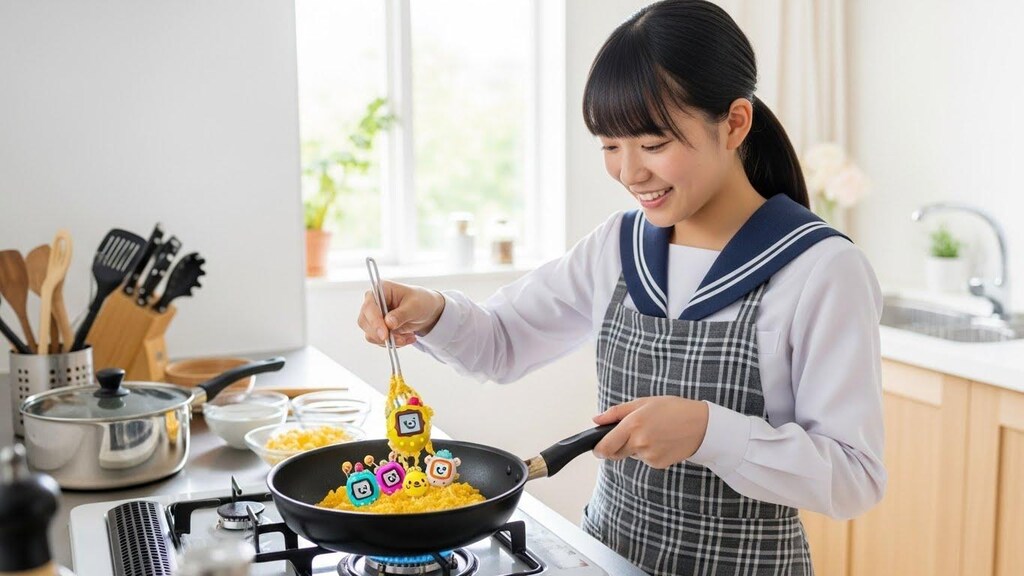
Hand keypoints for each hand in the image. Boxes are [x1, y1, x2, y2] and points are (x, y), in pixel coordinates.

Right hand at [357, 281, 445, 347]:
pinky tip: (406, 337)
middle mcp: (373, 302)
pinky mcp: (377, 328)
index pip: (369, 306)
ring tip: (408, 337)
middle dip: (382, 335)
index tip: (384, 334)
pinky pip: (378, 340)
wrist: (426, 311)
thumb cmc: (420, 301)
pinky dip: (393, 343)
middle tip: (400, 340)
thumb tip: (388, 323)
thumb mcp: (415, 306)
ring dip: (390, 340)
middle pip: (365, 322)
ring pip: (371, 334)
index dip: (374, 321)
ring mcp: (373, 316)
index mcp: (381, 290)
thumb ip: (401, 314)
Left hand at [592, 396, 709, 468]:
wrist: (701, 425)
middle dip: (615, 447)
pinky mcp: (658, 464)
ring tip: (653, 432)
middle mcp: (639, 442)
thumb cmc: (672, 409)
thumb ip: (616, 412)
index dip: (597, 449)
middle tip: (630, 434)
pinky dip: (648, 452)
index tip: (597, 448)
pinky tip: (661, 441)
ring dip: (635, 447)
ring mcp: (649, 455)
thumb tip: (596, 420)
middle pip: (614, 453)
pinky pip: (645, 460)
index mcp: (632, 424)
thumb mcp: (643, 403)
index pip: (605, 446)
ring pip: (631, 455)